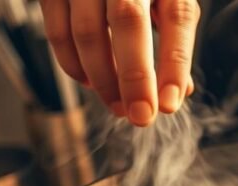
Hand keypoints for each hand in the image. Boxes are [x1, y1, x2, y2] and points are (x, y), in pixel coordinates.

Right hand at [40, 0, 199, 125]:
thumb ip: (173, 37)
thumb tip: (179, 91)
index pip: (178, 16)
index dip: (175, 64)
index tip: (170, 104)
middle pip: (128, 21)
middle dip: (134, 77)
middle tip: (141, 117)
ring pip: (87, 31)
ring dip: (103, 79)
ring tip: (118, 106)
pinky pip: (58, 31)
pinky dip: (73, 65)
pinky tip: (90, 82)